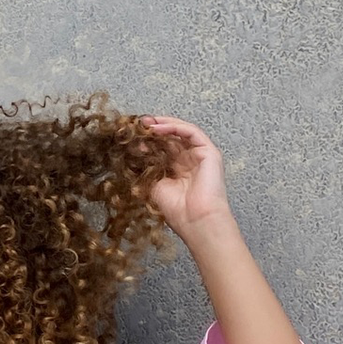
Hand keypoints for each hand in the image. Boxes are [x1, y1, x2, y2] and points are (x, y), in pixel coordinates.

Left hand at [141, 117, 234, 245]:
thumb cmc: (179, 211)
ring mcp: (201, 156)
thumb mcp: (155, 185)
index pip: (164, 148)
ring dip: (163, 124)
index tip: (133, 135)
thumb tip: (138, 150)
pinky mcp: (209, 152)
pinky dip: (174, 127)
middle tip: (138, 124)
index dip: (149, 140)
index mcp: (179, 170)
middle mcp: (191, 161)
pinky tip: (158, 128)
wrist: (196, 221)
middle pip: (172, 138)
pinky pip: (191, 132)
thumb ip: (149, 167)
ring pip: (182, 131)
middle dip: (154, 129)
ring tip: (146, 123)